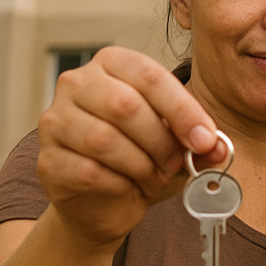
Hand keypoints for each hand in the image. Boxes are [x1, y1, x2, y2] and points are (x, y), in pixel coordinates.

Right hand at [36, 47, 224, 244]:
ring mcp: (56, 120)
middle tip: (175, 163)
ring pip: (103, 140)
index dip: (183, 111)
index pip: (149, 77)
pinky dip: (119, 184)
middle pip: (124, 106)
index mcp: (113, 64)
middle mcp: (77, 83)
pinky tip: (127, 186)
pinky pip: (88, 171)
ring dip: (140, 164)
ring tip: (154, 175)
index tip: (205, 140)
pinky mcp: (47, 159)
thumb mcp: (179, 143)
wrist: (106, 201)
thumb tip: (218, 147)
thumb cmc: (144, 157)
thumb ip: (201, 142)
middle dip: (160, 141)